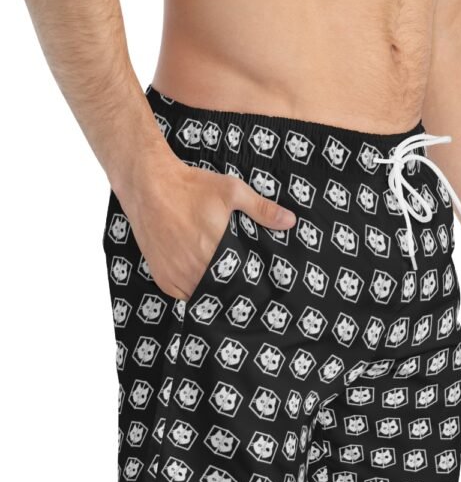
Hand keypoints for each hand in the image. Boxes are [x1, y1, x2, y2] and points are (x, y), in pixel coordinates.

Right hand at [113, 150, 296, 299]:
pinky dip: (192, 291)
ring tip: (224, 285)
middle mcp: (195, 268)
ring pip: (202, 295)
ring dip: (212, 291)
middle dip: (232, 288)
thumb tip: (290, 221)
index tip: (258, 283)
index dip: (249, 283)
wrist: (148, 185)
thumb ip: (262, 209)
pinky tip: (202, 282)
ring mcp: (176, 275)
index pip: (240, 281)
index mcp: (216, 251)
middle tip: (243, 285)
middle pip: (221, 290)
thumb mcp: (232, 192)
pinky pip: (182, 296)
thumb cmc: (191, 187)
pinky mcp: (162, 277)